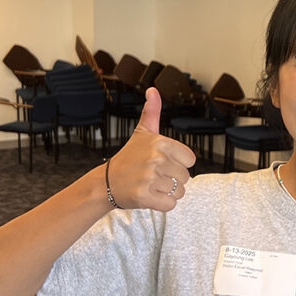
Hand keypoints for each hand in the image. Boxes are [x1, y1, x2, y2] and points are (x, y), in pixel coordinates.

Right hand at [107, 88, 196, 210]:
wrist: (105, 182)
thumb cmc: (129, 157)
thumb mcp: (142, 133)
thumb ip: (152, 112)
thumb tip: (153, 90)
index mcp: (161, 143)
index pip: (190, 160)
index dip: (179, 164)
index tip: (162, 163)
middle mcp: (156, 159)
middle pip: (186, 177)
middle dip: (172, 180)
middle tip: (152, 176)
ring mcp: (149, 178)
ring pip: (179, 192)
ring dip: (167, 192)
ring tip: (150, 185)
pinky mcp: (144, 196)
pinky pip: (170, 205)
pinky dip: (162, 204)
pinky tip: (148, 196)